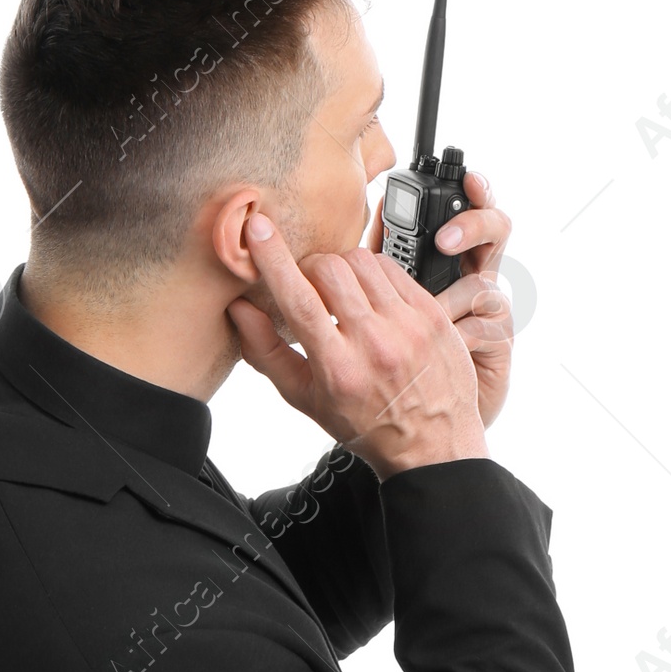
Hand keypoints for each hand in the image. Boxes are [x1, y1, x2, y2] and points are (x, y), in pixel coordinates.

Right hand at [226, 213, 487, 479]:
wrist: (432, 444)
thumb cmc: (365, 424)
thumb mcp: (306, 400)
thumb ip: (266, 353)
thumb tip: (238, 309)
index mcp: (338, 369)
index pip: (298, 300)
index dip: (273, 258)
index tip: (257, 227)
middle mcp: (375, 344)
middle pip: (329, 269)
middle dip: (309, 268)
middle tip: (310, 287)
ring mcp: (408, 325)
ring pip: (361, 259)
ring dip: (341, 267)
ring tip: (341, 293)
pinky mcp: (432, 313)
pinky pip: (392, 267)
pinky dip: (373, 272)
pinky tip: (370, 296)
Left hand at [363, 166, 513, 428]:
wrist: (433, 418)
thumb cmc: (407, 356)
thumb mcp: (391, 301)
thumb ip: (384, 261)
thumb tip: (375, 213)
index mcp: (448, 260)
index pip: (467, 211)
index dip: (475, 190)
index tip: (467, 179)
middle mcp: (474, 275)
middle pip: (494, 227)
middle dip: (476, 221)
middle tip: (448, 235)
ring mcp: (490, 307)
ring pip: (483, 278)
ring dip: (452, 294)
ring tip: (431, 305)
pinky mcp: (500, 338)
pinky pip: (483, 322)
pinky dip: (459, 333)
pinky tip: (444, 345)